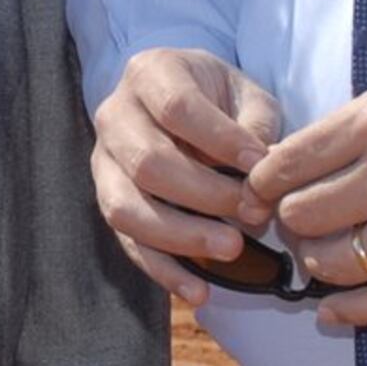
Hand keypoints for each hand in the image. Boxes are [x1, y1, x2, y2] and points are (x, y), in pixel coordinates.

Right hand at [88, 48, 287, 304]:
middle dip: (204, 195)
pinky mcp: (108, 201)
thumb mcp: (245, 93)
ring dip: (181, 235)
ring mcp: (104, 161)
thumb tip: (262, 175)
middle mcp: (115, 115)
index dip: (220, 140)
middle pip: (147, 162)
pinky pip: (127, 243)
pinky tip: (200, 291)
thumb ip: (257, 125)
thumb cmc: (218, 97)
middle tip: (253, 214)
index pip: (178, 107)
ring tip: (232, 248)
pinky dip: (163, 271)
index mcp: (150, 74)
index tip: (261, 165)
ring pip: (125, 207)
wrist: (180, 100)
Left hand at [247, 49, 366, 327]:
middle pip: (304, 216)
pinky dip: (351, 311)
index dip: (263, 182)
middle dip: (288, 222)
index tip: (260, 190)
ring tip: (317, 256)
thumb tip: (306, 158)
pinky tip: (331, 311)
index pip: (289, 162)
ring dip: (316, 263)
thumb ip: (359, 123)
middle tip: (293, 222)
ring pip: (337, 261)